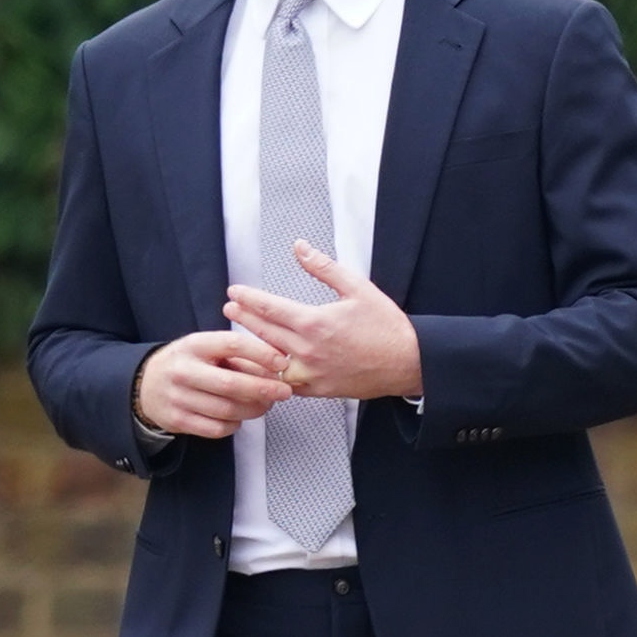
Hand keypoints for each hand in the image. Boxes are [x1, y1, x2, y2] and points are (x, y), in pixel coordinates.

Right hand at [135, 328, 291, 438]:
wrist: (145, 385)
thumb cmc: (187, 364)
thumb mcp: (206, 348)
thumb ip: (237, 356)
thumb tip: (276, 367)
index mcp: (194, 345)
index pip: (231, 345)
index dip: (261, 353)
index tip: (282, 362)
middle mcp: (183, 371)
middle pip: (231, 384)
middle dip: (264, 389)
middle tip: (284, 391)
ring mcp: (178, 397)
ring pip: (227, 410)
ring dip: (254, 410)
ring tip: (266, 405)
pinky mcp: (178, 421)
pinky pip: (216, 429)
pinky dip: (235, 424)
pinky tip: (239, 417)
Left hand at [224, 241, 422, 400]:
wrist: (409, 362)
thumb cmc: (385, 326)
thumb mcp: (358, 288)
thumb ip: (324, 268)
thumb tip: (300, 247)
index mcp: (315, 323)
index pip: (269, 308)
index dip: (248, 299)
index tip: (234, 291)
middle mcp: (308, 350)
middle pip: (264, 332)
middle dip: (243, 317)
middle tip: (228, 308)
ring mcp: (311, 373)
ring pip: (269, 360)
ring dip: (251, 346)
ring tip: (238, 335)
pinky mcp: (317, 390)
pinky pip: (284, 383)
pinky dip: (269, 373)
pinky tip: (261, 366)